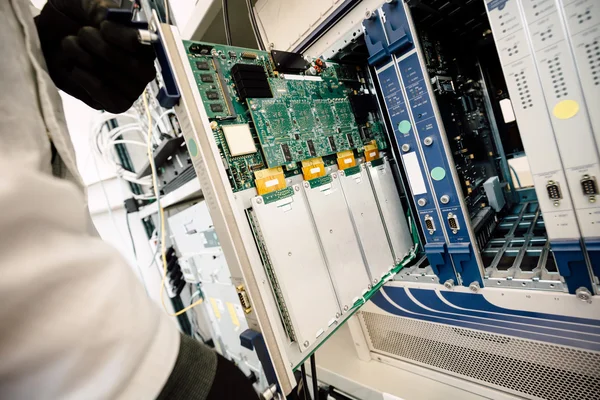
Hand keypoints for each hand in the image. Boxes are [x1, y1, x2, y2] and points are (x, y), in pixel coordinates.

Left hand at [35, 0, 155, 112]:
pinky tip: (75, 69)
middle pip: (143, 71)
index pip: (150, 47)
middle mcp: (141, 65)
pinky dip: (91, 85)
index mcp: (141, 40)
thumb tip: (111, 19)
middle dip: (108, 52)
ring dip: (94, 64)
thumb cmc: (69, 17)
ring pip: (128, 87)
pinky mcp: (112, 102)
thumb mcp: (83, 2)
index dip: (128, 39)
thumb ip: (100, 7)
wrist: (45, 35)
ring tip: (72, 46)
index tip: (103, 26)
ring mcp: (129, 87)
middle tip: (84, 33)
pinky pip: (114, 103)